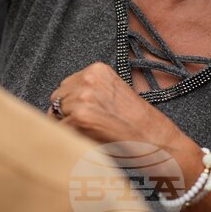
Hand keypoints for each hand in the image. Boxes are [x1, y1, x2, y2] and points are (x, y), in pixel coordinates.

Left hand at [48, 62, 184, 148]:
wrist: (156, 140)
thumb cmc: (137, 122)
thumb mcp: (114, 93)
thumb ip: (90, 92)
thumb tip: (59, 104)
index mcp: (97, 70)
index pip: (66, 85)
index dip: (70, 104)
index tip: (79, 115)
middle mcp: (88, 79)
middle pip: (57, 98)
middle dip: (65, 114)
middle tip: (85, 128)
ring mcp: (82, 98)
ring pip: (55, 115)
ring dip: (66, 127)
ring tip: (89, 135)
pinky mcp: (79, 119)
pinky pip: (60, 131)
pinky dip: (69, 140)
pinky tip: (88, 141)